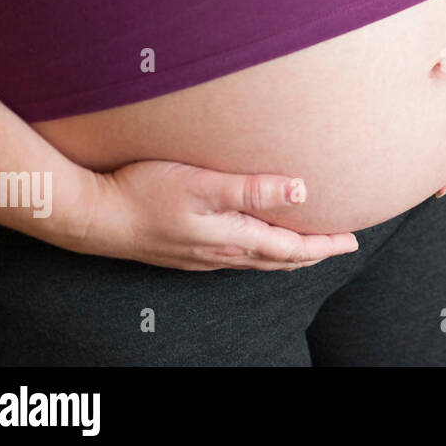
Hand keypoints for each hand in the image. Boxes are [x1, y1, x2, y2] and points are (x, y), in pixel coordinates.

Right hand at [72, 159, 359, 270]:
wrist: (94, 216)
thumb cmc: (146, 192)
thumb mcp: (203, 185)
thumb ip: (252, 188)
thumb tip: (302, 190)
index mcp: (232, 238)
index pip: (291, 247)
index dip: (324, 244)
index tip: (352, 241)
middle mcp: (220, 253)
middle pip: (279, 258)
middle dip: (313, 252)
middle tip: (341, 246)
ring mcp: (201, 256)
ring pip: (257, 260)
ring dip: (287, 254)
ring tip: (307, 248)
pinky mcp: (184, 251)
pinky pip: (235, 258)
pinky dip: (259, 253)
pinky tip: (253, 245)